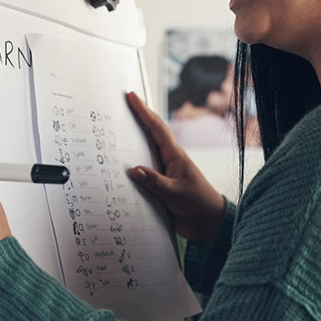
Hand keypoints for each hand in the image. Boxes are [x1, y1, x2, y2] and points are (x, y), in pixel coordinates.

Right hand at [125, 91, 225, 244]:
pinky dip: (130, 170)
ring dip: (129, 144)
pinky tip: (117, 170)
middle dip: (135, 120)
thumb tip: (133, 170)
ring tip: (113, 132)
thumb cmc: (199, 204)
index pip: (156, 129)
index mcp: (175, 156)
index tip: (131, 96)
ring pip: (143, 154)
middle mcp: (168, 161)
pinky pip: (141, 174)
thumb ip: (155, 182)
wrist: (207, 224)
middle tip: (119, 106)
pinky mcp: (158, 187)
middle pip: (148, 136)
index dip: (143, 111)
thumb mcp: (176, 193)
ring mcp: (163, 173)